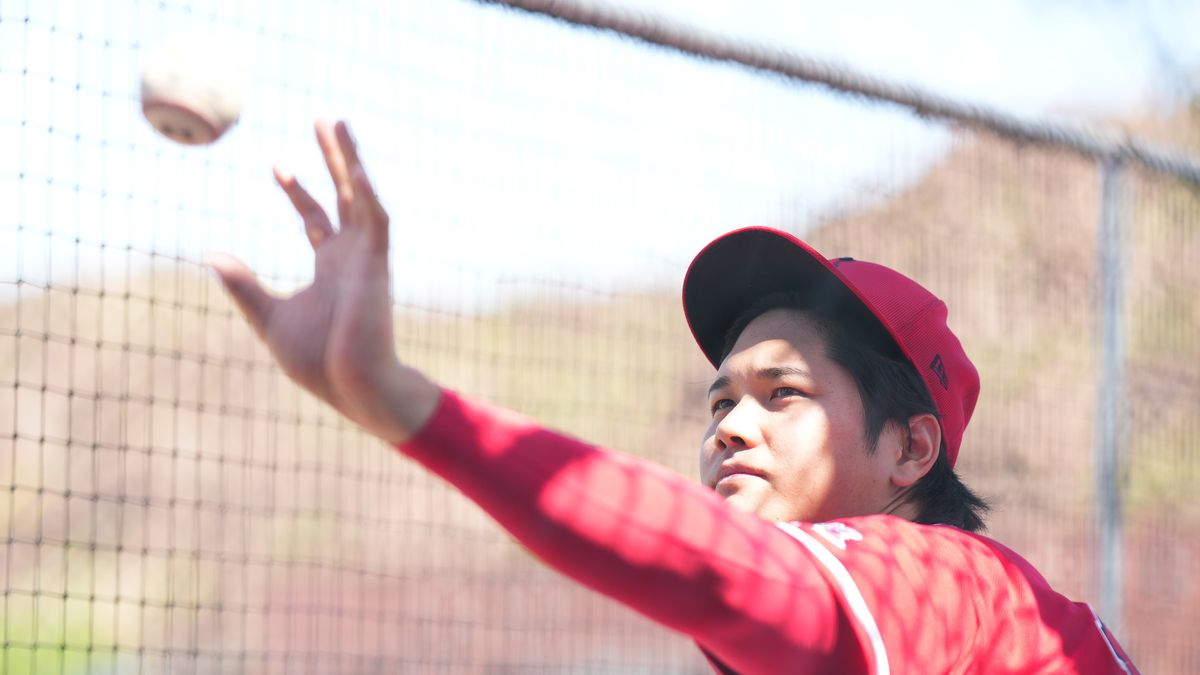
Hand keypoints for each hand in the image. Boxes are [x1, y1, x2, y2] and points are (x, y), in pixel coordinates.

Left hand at [207, 119, 438, 442]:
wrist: (352, 386)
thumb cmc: (319, 362)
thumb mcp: (268, 316)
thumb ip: (244, 285)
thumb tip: (210, 255)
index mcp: (330, 268)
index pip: (315, 218)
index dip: (297, 189)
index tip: (277, 163)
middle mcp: (351, 256)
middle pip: (343, 195)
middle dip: (333, 158)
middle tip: (322, 120)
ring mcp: (366, 258)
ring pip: (361, 196)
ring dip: (352, 160)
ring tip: (338, 123)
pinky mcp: (377, 265)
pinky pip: (376, 219)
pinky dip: (367, 191)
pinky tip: (354, 165)